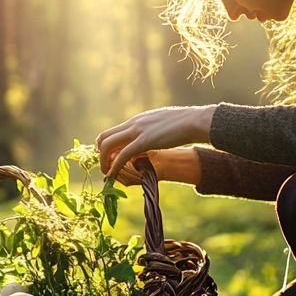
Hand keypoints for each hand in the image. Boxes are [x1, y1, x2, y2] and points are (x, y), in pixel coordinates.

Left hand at [97, 105, 215, 179]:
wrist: (195, 120)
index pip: (112, 131)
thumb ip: (152, 130)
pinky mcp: (144, 141)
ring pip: (108, 145)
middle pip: (104, 137)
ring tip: (106, 174)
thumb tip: (152, 136)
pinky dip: (114, 166)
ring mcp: (137, 131)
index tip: (110, 160)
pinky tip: (112, 175)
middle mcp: (133, 123)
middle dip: (100, 155)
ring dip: (104, 162)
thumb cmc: (185, 124)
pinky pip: (122, 155)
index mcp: (137, 120)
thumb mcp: (162, 124)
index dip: (106, 147)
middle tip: (105, 168)